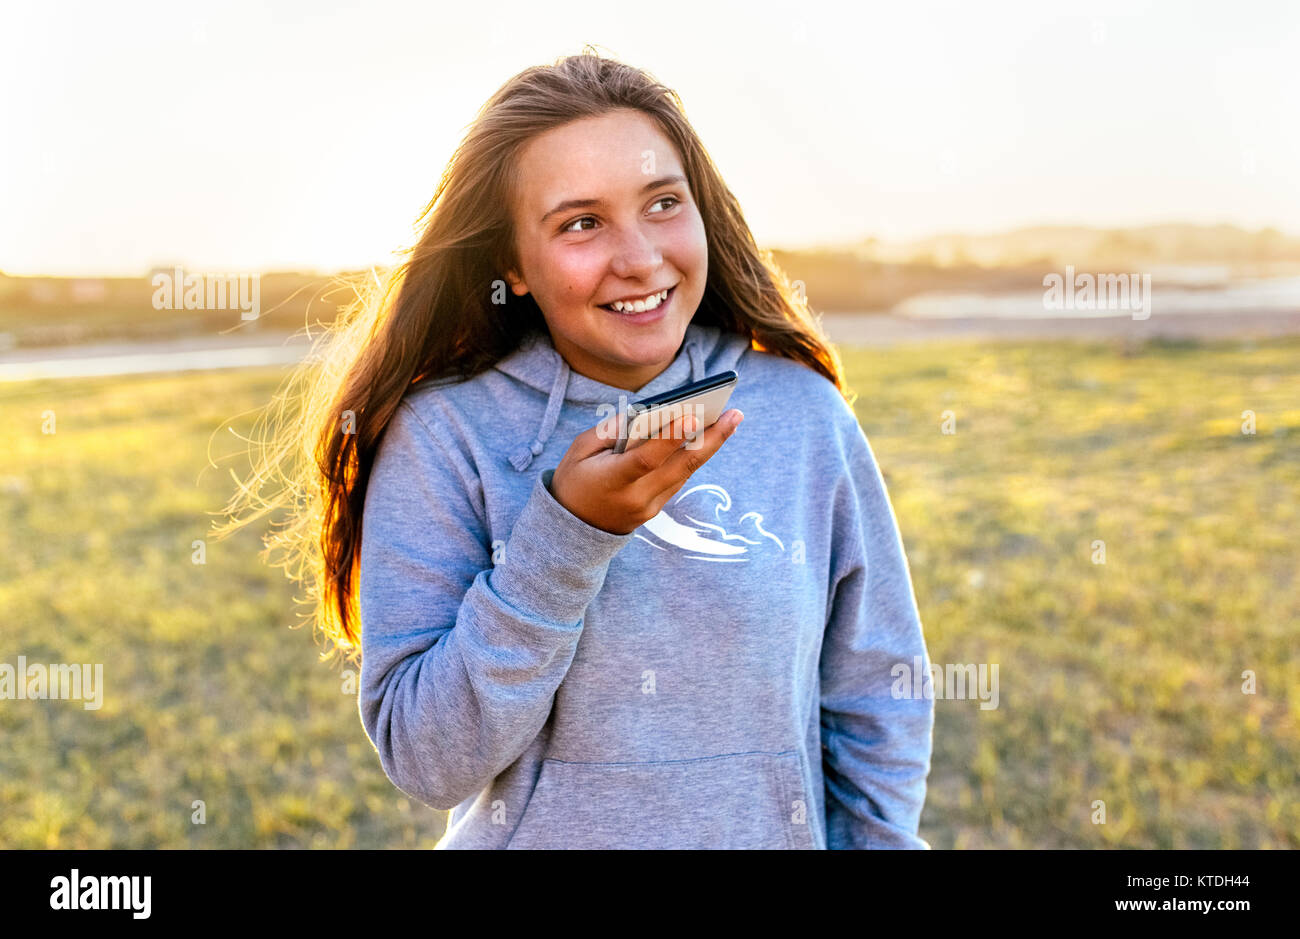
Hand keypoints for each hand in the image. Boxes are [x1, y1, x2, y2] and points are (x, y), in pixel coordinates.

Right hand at [548, 408, 743, 534]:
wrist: (571, 531)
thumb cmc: (573, 481)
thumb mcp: (579, 452)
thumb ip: (609, 431)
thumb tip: (646, 413)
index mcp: (613, 481)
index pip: (648, 459)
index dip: (670, 437)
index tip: (692, 414)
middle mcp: (637, 497)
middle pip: (681, 467)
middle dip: (712, 439)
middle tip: (735, 413)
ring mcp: (649, 507)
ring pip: (686, 472)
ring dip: (710, 445)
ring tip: (730, 419)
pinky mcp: (656, 509)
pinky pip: (678, 478)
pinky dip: (692, 456)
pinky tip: (707, 436)